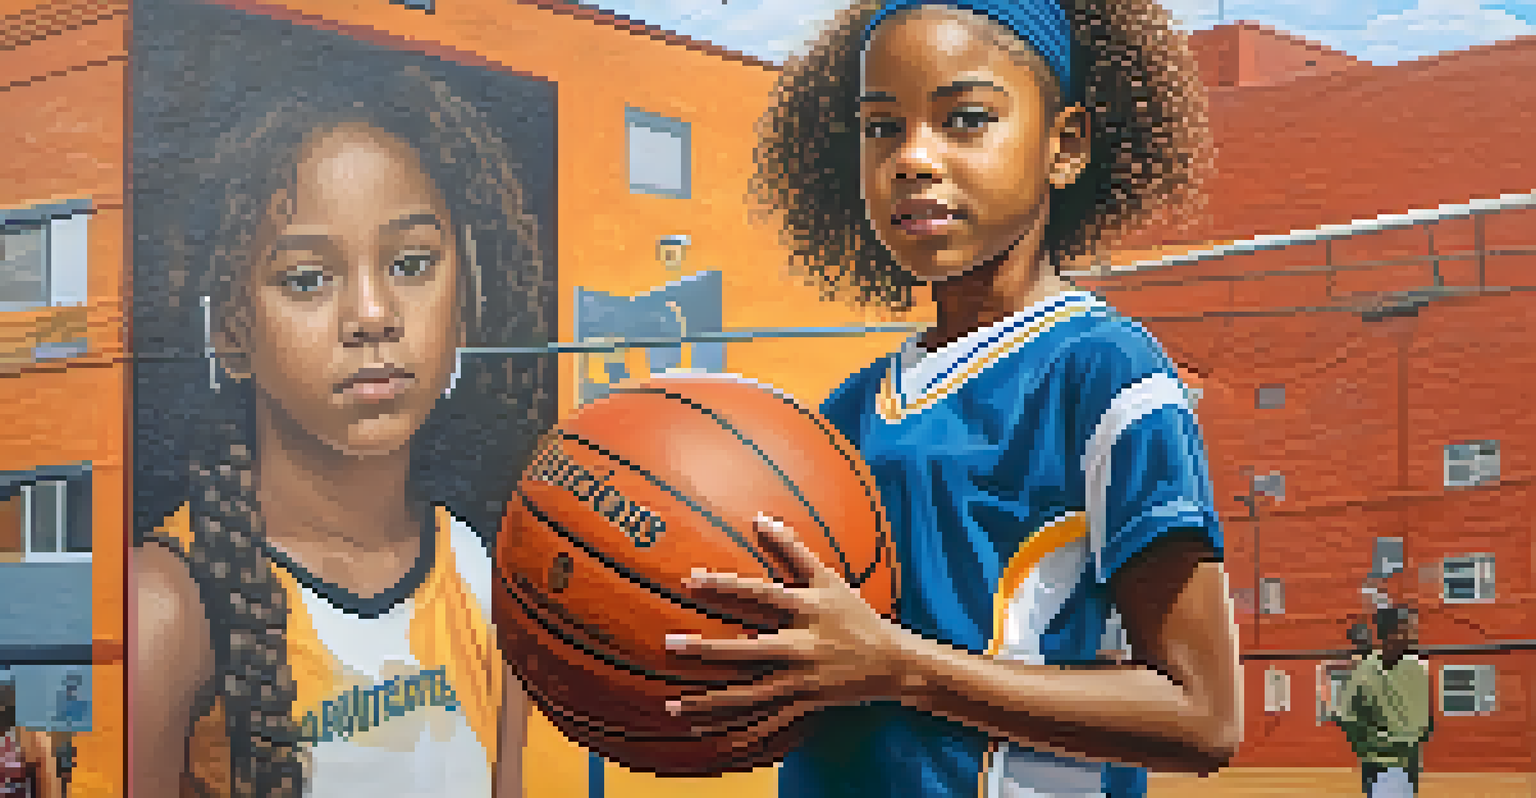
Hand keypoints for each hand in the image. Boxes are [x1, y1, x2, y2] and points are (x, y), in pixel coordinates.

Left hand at [663, 513, 904, 738]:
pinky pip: (766, 721)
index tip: (690, 579)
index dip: (725, 585)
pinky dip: (738, 731)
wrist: (892, 661)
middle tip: (670, 645)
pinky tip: (708, 734)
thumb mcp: (828, 577)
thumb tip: (758, 517)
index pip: (759, 593)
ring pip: (750, 695)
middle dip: (707, 650)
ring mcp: (803, 680)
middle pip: (748, 650)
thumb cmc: (854, 613)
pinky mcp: (804, 704)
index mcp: (806, 610)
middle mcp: (802, 646)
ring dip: (711, 702)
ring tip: (673, 705)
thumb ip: (793, 548)